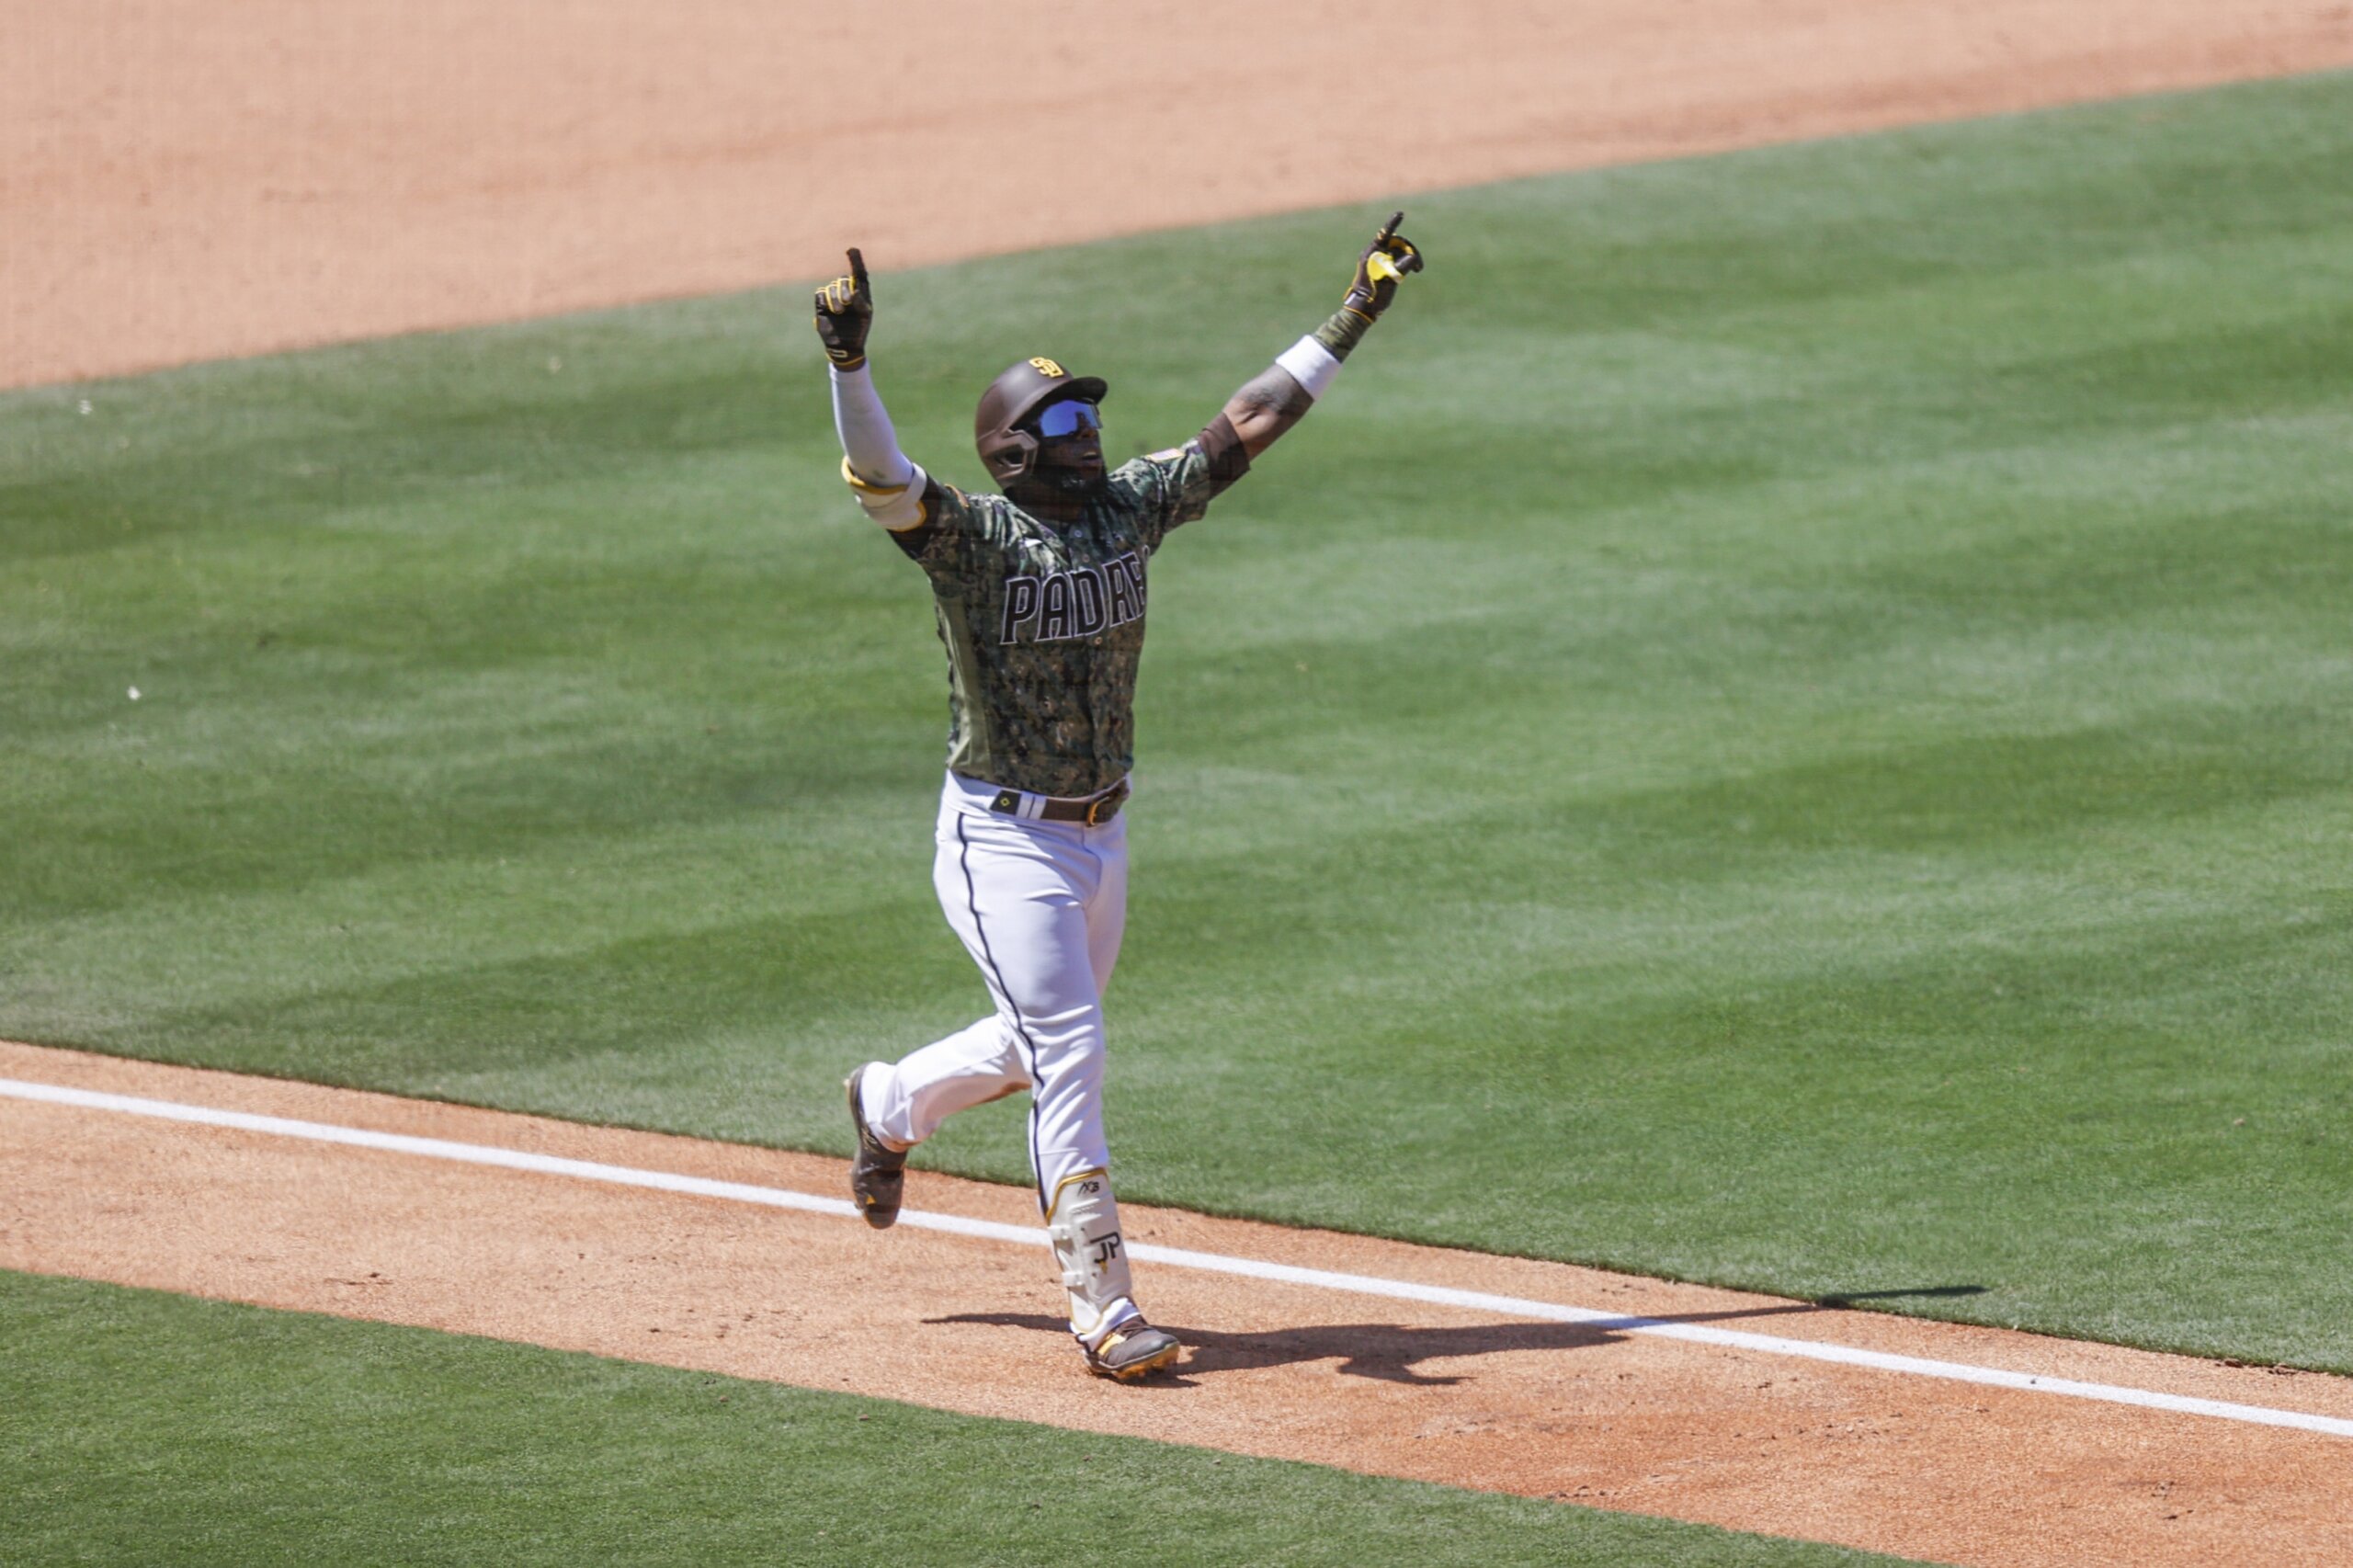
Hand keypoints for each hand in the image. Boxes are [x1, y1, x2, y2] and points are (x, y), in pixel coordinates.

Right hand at [813, 248, 872, 368]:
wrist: (845, 345)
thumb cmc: (858, 329)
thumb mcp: (864, 315)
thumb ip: (861, 301)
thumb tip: (853, 291)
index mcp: (861, 293)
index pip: (859, 273)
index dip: (855, 261)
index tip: (851, 249)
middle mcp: (847, 292)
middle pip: (844, 280)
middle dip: (844, 289)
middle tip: (847, 303)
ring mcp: (834, 298)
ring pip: (831, 287)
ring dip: (835, 298)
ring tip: (839, 312)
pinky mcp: (822, 304)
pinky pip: (821, 293)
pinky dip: (826, 300)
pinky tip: (830, 310)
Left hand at [1342, 212, 1423, 320]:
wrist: (1364, 309)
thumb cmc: (1373, 295)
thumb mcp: (1389, 280)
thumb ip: (1402, 267)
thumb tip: (1413, 257)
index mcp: (1372, 253)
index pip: (1384, 234)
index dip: (1393, 223)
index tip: (1401, 214)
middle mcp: (1376, 254)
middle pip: (1397, 243)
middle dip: (1410, 249)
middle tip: (1419, 264)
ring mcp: (1380, 261)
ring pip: (1400, 251)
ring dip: (1411, 257)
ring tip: (1419, 268)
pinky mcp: (1385, 268)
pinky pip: (1399, 259)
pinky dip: (1408, 263)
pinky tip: (1416, 269)